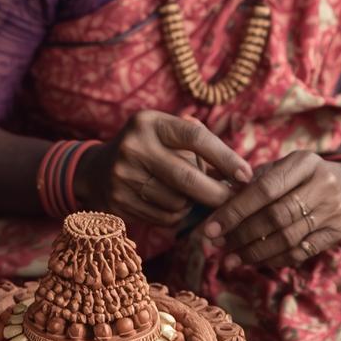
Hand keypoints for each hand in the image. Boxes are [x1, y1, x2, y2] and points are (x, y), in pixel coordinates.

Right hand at [76, 110, 252, 227]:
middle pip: (187, 177)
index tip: (246, 175)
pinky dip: (176, 216)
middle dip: (217, 193)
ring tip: (188, 196)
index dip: (225, 157)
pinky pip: (164, 218)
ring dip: (192, 204)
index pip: (195, 137)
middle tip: (236, 201)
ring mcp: (122, 176)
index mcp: (149, 123)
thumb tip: (241, 175)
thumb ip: (199, 145)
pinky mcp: (118, 201)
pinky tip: (170, 205)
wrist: (94, 172)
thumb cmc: (147, 150)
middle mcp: (133, 146)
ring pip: (177, 201)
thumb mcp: (164, 133)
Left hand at [195, 151, 340, 269]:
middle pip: (276, 217)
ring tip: (229, 259)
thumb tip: (215, 199)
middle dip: (241, 234)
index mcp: (304, 163)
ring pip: (287, 238)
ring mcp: (333, 212)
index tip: (210, 227)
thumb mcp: (281, 168)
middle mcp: (322, 186)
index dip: (235, 211)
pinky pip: (301, 252)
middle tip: (216, 245)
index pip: (264, 190)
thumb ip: (251, 181)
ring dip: (254, 252)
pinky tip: (254, 261)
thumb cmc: (300, 176)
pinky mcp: (338, 234)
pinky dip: (274, 259)